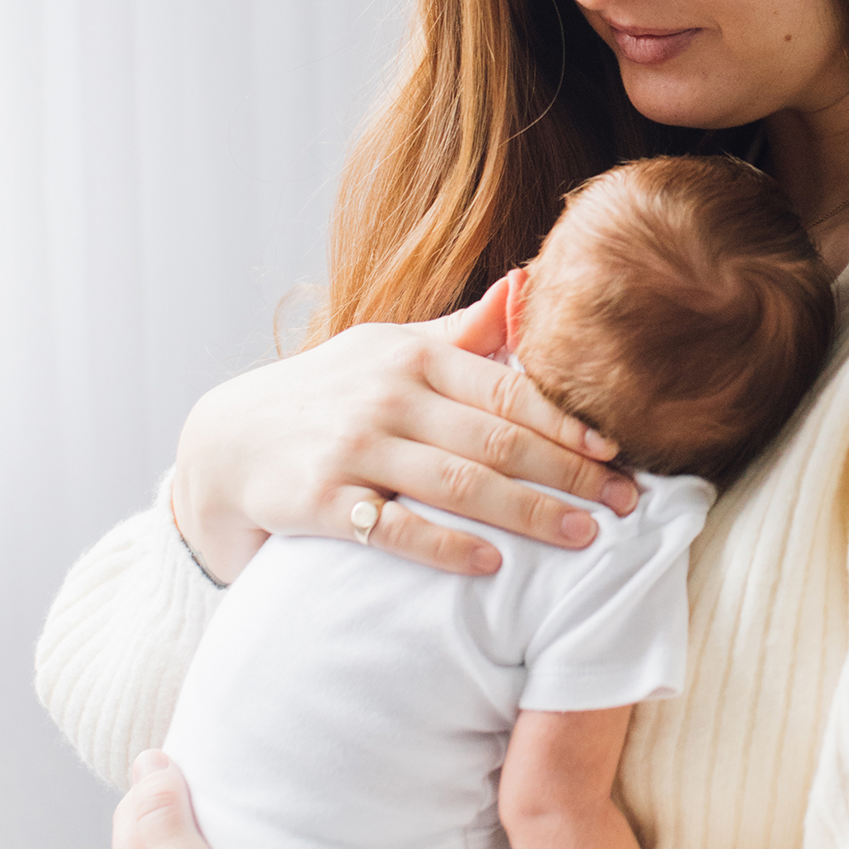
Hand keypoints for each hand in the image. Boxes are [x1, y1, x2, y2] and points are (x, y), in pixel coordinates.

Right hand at [170, 278, 637, 582]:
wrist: (222, 443)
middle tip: (626, 505)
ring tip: (582, 537)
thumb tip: (529, 283)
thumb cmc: (327, 395)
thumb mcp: (388, 350)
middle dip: (569, 473)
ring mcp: (352, 448)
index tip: (618, 452)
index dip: (568, 422)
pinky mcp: (319, 500)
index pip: (507, 389)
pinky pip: (395, 529)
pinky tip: (493, 565)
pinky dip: (447, 546)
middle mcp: (386, 395)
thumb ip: (462, 331)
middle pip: (497, 438)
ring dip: (529, 513)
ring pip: (459, 483)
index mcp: (412, 356)